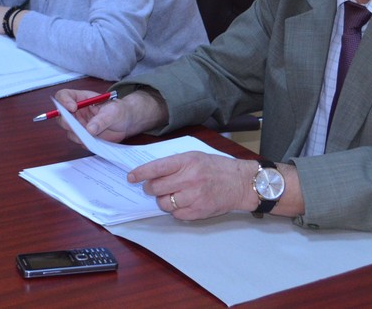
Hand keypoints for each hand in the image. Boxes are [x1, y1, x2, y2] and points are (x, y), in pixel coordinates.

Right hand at [53, 88, 165, 143]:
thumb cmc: (120, 111)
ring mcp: (79, 124)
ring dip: (76, 135)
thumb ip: (101, 120)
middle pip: (61, 115)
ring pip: (69, 131)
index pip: (64, 95)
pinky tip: (95, 142)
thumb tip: (89, 129)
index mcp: (81, 98)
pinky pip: (79, 141)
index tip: (72, 107)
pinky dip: (85, 143)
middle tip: (75, 127)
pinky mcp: (84, 136)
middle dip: (65, 122)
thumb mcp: (113, 112)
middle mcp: (77, 112)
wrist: (126, 122)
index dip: (63, 101)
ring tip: (89, 137)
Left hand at [129, 153, 258, 220]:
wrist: (240, 183)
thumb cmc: (216, 168)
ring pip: (164, 203)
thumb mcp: (195, 156)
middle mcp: (189, 178)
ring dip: (163, 200)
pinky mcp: (199, 211)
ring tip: (171, 195)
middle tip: (153, 188)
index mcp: (187, 161)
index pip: (157, 168)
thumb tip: (152, 172)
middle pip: (156, 187)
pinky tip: (182, 203)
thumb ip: (175, 163)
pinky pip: (176, 214)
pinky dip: (175, 210)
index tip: (131, 177)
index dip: (141, 173)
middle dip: (150, 188)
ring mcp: (194, 196)